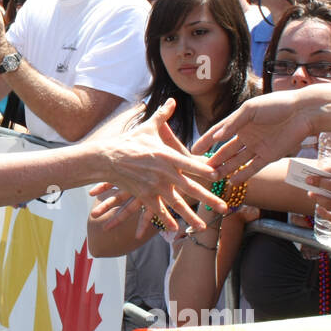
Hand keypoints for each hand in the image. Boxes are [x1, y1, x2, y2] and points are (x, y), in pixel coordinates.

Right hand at [87, 99, 224, 232]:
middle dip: (208, 199)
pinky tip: (175, 229)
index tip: (219, 176)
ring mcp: (154, 186)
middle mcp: (163, 173)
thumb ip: (163, 116)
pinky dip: (165, 220)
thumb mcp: (148, 128)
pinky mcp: (144, 195)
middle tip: (223, 208)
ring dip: (190, 216)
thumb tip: (172, 100)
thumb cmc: (129, 142)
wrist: (107, 158)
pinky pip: (157, 210)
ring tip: (203, 227)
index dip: (205, 170)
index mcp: (167, 156)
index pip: (191, 164)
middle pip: (190, 188)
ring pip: (176, 204)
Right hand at [193, 87, 322, 177]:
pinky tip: (232, 181)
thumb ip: (232, 124)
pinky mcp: (270, 155)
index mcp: (240, 121)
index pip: (218, 133)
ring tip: (214, 176)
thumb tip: (215, 137)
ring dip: (226, 168)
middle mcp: (247, 135)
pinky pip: (253, 167)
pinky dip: (243, 174)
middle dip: (214, 159)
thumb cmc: (277, 105)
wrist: (304, 112)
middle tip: (200, 169)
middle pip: (226, 150)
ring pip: (237, 160)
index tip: (192, 150)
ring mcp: (258, 146)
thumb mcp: (250, 110)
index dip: (205, 141)